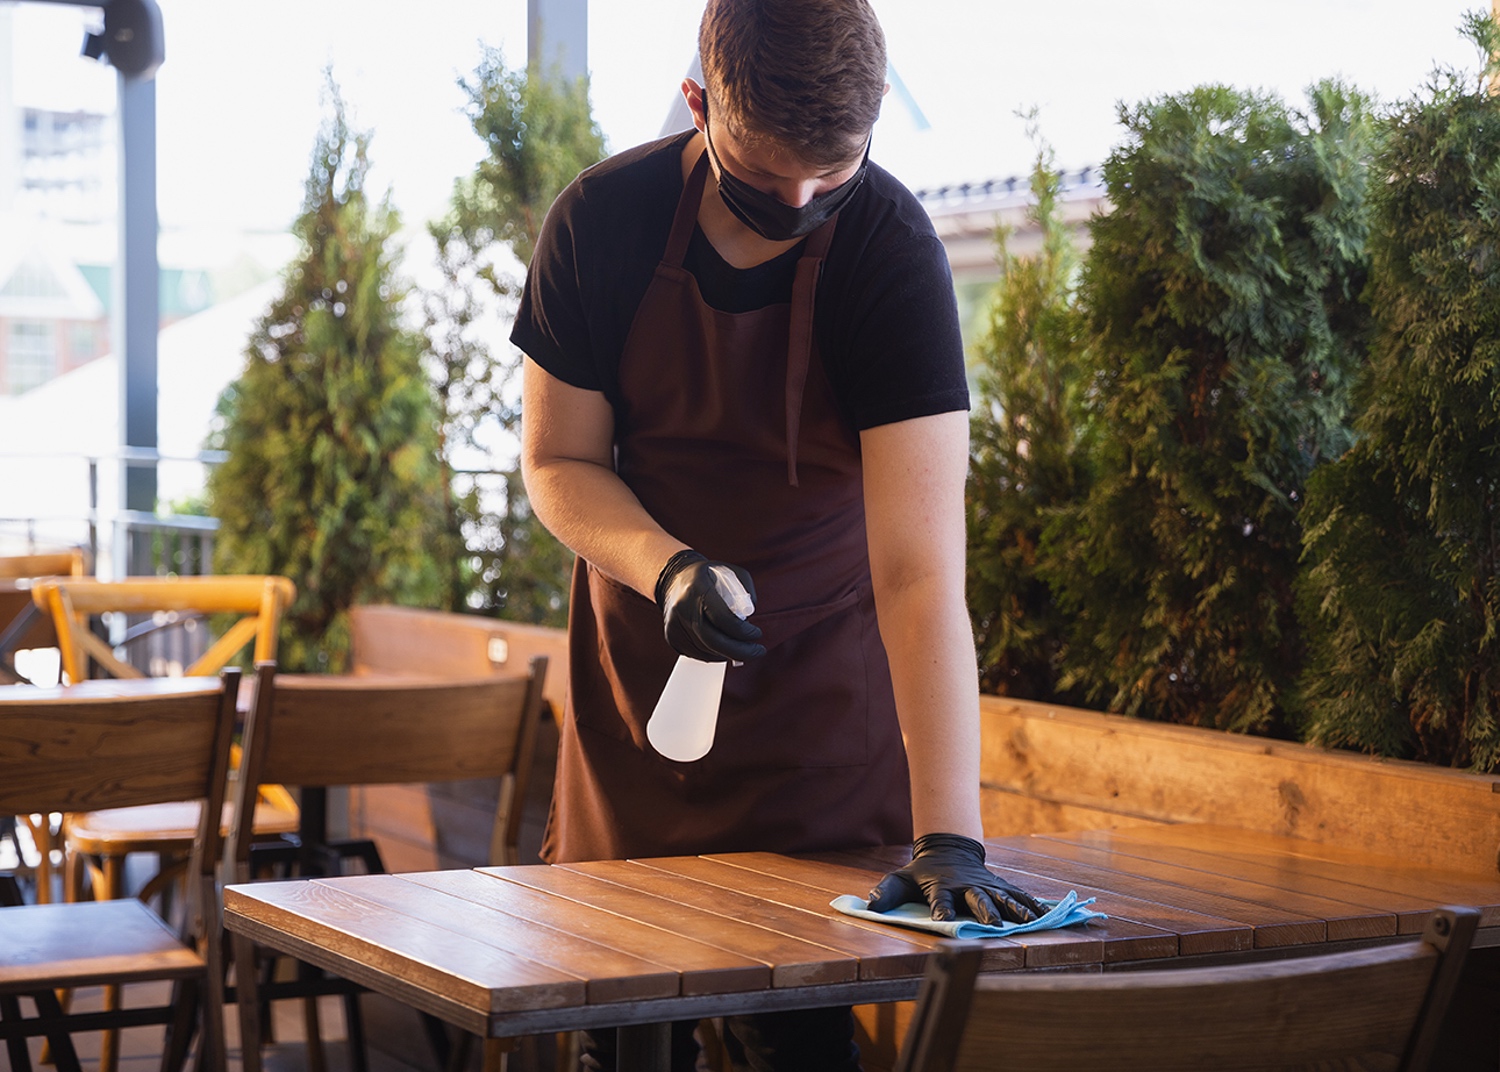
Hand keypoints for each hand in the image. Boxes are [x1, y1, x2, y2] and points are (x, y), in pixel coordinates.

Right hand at [655, 550, 765, 662]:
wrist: (675, 579)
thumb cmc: (708, 576)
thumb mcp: (732, 573)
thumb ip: (746, 593)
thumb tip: (750, 620)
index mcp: (697, 589)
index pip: (723, 618)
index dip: (743, 631)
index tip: (757, 634)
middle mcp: (682, 608)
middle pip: (713, 641)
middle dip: (740, 651)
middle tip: (757, 651)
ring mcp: (674, 625)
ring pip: (706, 651)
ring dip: (729, 653)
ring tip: (743, 648)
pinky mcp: (672, 636)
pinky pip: (697, 654)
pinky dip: (715, 654)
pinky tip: (725, 649)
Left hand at [867, 833, 1044, 924]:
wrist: (948, 850)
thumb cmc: (921, 872)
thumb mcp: (900, 879)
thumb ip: (886, 893)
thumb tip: (871, 906)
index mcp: (941, 885)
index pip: (939, 897)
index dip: (940, 908)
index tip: (942, 920)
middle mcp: (966, 885)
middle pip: (977, 898)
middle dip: (985, 911)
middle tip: (993, 926)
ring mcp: (986, 885)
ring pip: (1003, 897)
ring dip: (1016, 910)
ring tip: (1030, 923)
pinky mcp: (1000, 886)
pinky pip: (1018, 897)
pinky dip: (1033, 906)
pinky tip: (1047, 917)